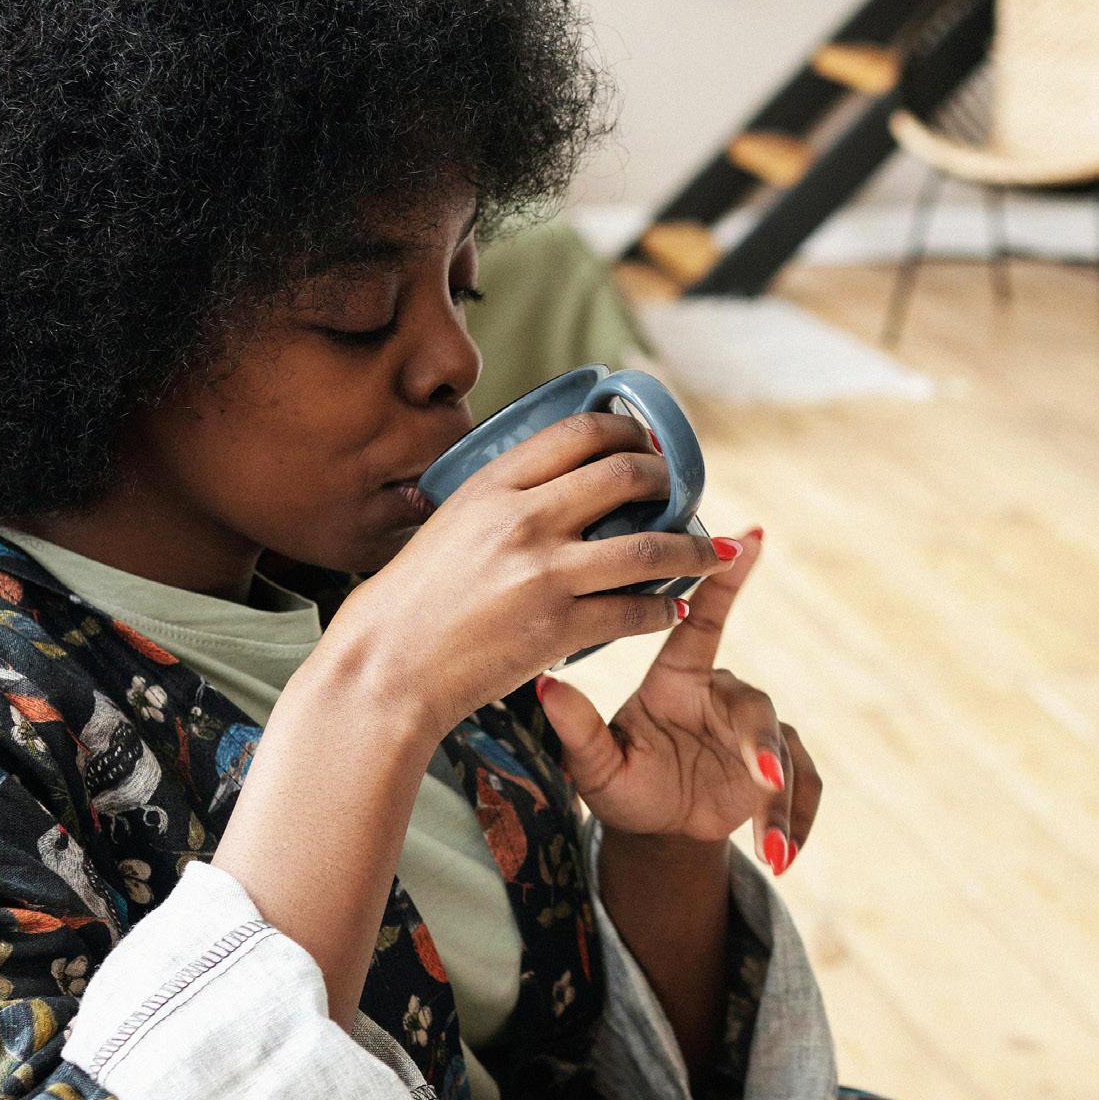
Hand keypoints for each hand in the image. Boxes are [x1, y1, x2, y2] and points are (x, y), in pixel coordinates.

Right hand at [322, 412, 728, 738]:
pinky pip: (636, 613)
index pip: (578, 433)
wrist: (385, 668)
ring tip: (712, 551)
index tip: (645, 441)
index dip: (626, 431)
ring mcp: (545, 574)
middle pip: (626, 476)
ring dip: (693, 548)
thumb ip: (501, 500)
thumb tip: (553, 481)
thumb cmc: (410, 599)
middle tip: (682, 490)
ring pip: (649, 547)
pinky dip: (663, 610)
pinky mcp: (559, 629)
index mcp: (493, 485)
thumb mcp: (449, 522)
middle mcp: (524, 520)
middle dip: (668, 479)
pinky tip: (673, 608)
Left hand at [536, 528, 820, 873]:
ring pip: (785, 752)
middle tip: (763, 775)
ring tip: (771, 845)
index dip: (726, 577)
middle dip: (761, 743)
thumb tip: (543, 686)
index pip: (705, 620)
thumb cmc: (622, 784)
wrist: (655, 829)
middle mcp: (722, 697)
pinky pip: (802, 789)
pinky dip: (795, 824)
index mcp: (679, 680)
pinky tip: (782, 857)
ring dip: (781, 800)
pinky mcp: (779, 772)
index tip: (748, 534)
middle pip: (755, 705)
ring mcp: (754, 734)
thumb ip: (576, 730)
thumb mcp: (594, 767)